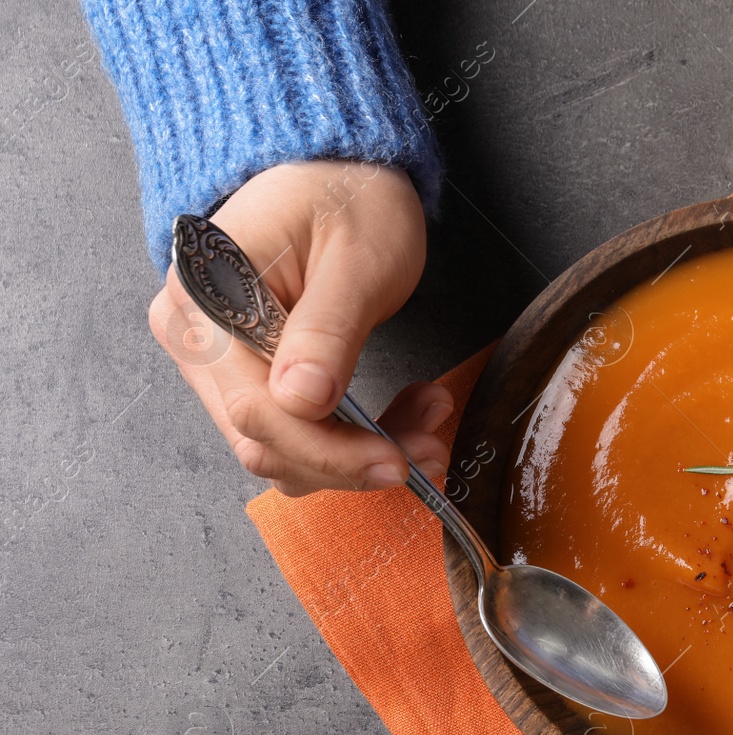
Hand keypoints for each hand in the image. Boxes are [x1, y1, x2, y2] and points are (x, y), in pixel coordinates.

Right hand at [148, 160, 451, 496]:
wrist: (331, 170)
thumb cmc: (344, 195)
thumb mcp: (357, 258)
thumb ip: (328, 331)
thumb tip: (302, 400)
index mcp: (206, 302)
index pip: (260, 411)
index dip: (331, 451)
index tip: (399, 460)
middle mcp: (195, 339)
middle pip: (266, 442)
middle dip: (351, 460)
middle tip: (430, 446)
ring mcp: (216, 362)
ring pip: (282, 449)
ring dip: (356, 454)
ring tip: (426, 417)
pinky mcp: (247, 376)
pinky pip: (294, 432)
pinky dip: (348, 439)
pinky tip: (401, 415)